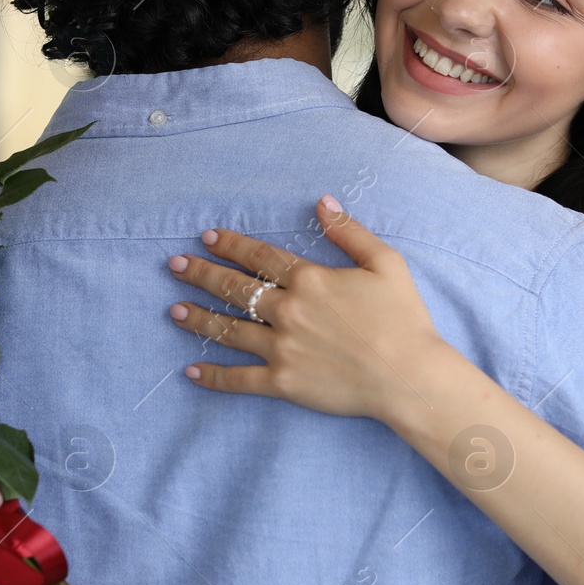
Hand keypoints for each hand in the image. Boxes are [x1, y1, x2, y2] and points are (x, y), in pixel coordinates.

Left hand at [167, 194, 447, 422]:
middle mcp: (288, 311)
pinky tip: (191, 372)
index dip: (231, 244)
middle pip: (234, 288)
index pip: (259, 257)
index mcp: (310, 280)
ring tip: (174, 311)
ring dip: (197, 318)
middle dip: (201, 274)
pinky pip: (239, 379)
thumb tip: (323, 202)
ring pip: (228, 330)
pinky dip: (213, 376)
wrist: (409, 377)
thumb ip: (350, 232)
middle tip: (174, 266)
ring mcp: (282, 348)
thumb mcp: (386, 264)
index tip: (208, 237)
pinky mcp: (283, 383)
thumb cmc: (403, 319)